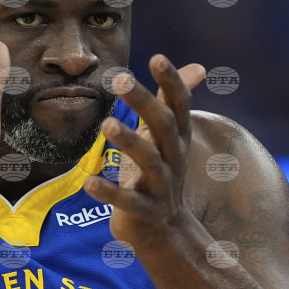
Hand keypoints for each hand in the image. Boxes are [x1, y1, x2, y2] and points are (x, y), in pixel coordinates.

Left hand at [84, 55, 200, 246]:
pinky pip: (127, 201)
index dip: (172, 81)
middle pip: (163, 126)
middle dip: (143, 102)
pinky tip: (89, 183)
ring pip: (149, 161)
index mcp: (177, 137)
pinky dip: (109, 192)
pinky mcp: (143, 210)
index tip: (158, 57)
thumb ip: (173, 100)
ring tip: (106, 124)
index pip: (180, 105)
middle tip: (119, 79)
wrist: (165, 231)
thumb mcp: (169, 135)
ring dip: (129, 141)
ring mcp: (160, 185)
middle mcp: (173, 158)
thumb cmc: (161, 172)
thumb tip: (198, 66)